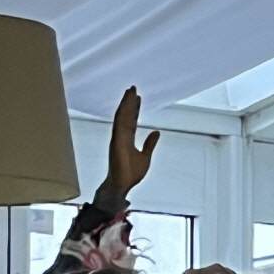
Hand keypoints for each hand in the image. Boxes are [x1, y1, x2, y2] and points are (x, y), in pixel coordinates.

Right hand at [92, 86, 158, 210]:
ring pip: (122, 117)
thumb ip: (150, 144)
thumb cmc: (131, 174)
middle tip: (133, 87)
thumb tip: (157, 132)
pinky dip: (123, 114)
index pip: (132, 120)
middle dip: (129, 101)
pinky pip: (120, 125)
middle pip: (126, 115)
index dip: (135, 108)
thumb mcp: (146, 156)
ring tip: (130, 91)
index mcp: (127, 138)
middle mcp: (121, 136)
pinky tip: (126, 105)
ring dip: (126, 104)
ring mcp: (118, 138)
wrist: (122, 185)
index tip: (138, 97)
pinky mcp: (117, 142)